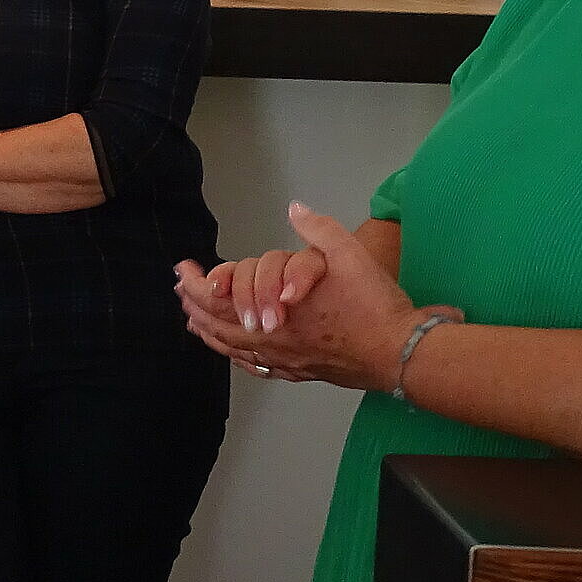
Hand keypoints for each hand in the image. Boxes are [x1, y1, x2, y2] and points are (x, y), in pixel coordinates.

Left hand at [177, 202, 410, 388]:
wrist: (399, 353)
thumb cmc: (373, 305)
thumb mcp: (348, 256)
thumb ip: (318, 230)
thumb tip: (295, 209)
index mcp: (274, 311)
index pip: (218, 299)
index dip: (197, 283)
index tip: (185, 270)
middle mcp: (271, 341)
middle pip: (216, 325)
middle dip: (194, 305)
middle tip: (181, 289)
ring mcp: (283, 360)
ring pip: (231, 348)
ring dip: (207, 329)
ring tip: (192, 318)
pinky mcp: (297, 372)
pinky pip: (252, 365)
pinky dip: (232, 353)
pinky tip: (229, 348)